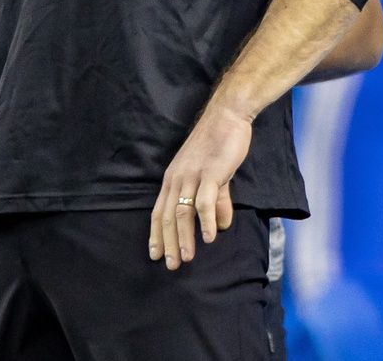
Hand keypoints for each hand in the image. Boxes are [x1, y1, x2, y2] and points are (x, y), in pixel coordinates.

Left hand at [148, 103, 252, 269]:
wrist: (227, 116)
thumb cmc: (218, 143)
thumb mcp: (213, 176)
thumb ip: (216, 201)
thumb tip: (220, 227)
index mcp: (173, 178)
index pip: (159, 211)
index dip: (156, 234)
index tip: (155, 255)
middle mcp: (177, 178)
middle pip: (168, 216)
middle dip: (168, 243)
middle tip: (172, 265)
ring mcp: (193, 175)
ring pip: (183, 212)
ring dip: (184, 238)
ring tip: (187, 257)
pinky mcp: (210, 173)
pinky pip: (204, 202)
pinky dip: (206, 222)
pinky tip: (210, 237)